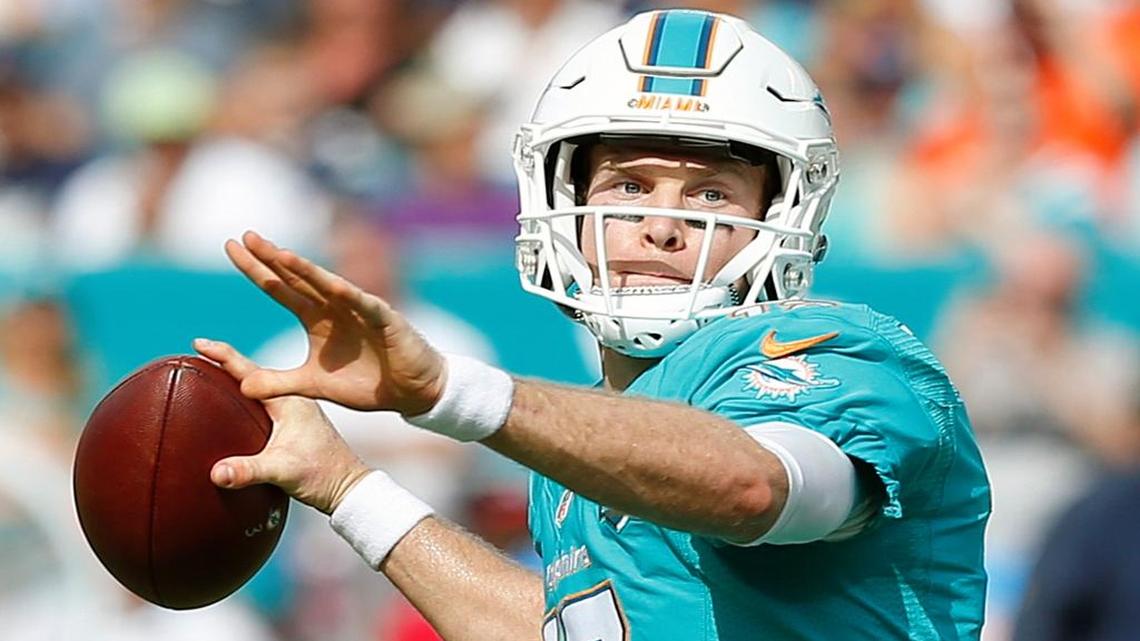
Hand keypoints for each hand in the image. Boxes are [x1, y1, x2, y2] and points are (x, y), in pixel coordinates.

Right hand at [194, 338, 370, 513]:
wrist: (348, 487)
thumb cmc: (323, 475)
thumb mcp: (283, 472)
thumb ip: (248, 471)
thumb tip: (215, 473)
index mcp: (290, 401)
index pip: (250, 372)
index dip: (222, 355)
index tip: (198, 341)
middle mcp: (293, 400)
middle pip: (253, 374)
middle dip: (224, 361)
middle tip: (198, 350)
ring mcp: (295, 411)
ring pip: (260, 388)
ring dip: (236, 379)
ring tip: (211, 371)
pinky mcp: (295, 424)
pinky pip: (264, 402)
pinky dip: (246, 398)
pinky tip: (235, 404)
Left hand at [222, 230, 445, 414]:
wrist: (410, 391)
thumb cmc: (366, 382)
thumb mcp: (313, 386)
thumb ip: (279, 383)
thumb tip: (241, 389)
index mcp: (316, 319)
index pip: (280, 288)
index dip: (256, 269)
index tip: (231, 247)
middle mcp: (334, 308)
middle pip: (298, 278)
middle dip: (272, 258)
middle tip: (246, 237)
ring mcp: (359, 310)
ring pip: (328, 285)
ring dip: (306, 271)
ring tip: (281, 255)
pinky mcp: (385, 321)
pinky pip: (364, 305)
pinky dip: (349, 295)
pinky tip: (333, 285)